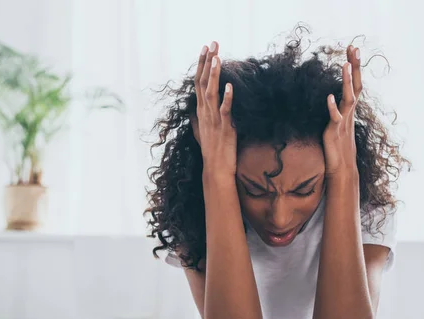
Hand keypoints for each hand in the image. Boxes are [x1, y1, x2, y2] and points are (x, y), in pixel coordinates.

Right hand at [192, 41, 235, 176]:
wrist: (215, 169)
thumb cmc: (211, 151)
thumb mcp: (201, 132)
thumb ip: (197, 119)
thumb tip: (193, 111)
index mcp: (201, 111)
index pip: (199, 82)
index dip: (201, 64)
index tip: (205, 48)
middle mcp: (205, 113)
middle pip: (203, 83)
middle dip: (207, 62)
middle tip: (212, 43)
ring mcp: (214, 120)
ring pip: (211, 93)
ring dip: (214, 75)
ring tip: (217, 58)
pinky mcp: (224, 128)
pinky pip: (225, 111)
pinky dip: (227, 98)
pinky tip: (230, 86)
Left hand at [323, 45, 361, 178]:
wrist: (341, 168)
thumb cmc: (338, 146)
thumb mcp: (337, 124)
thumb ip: (337, 110)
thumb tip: (332, 98)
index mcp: (349, 109)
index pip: (355, 83)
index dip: (354, 66)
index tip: (352, 49)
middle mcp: (349, 113)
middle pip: (356, 85)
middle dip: (355, 66)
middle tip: (353, 47)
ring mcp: (343, 121)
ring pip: (348, 98)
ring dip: (347, 82)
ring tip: (345, 65)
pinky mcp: (334, 131)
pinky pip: (335, 118)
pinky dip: (333, 108)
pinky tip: (329, 97)